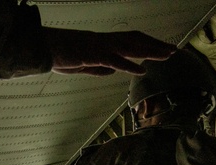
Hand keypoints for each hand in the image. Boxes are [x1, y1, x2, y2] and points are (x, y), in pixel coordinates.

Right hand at [44, 28, 175, 75]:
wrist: (41, 47)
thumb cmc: (58, 55)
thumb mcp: (81, 65)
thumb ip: (99, 68)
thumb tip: (114, 72)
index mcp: (102, 43)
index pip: (130, 41)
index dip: (148, 44)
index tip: (163, 48)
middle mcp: (104, 41)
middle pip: (135, 40)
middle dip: (156, 45)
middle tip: (174, 50)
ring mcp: (99, 47)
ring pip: (129, 47)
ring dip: (149, 52)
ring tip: (166, 56)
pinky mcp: (91, 55)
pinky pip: (113, 60)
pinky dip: (129, 65)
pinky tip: (142, 70)